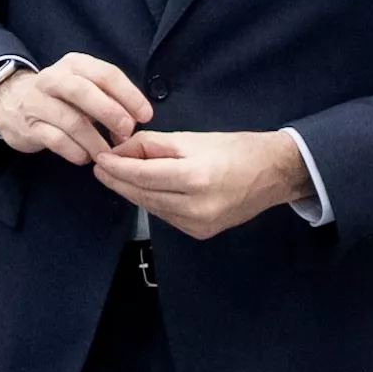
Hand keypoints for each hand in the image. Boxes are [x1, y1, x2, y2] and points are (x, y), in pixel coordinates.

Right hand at [0, 53, 150, 163]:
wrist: (9, 102)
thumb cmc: (60, 97)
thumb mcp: (83, 87)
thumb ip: (108, 100)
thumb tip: (132, 125)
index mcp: (75, 65)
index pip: (106, 74)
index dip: (129, 95)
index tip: (146, 115)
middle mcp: (55, 79)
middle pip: (85, 92)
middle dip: (111, 113)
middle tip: (127, 132)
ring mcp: (38, 103)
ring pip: (71, 121)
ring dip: (95, 140)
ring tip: (107, 154)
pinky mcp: (29, 127)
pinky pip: (56, 140)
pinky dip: (75, 151)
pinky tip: (85, 157)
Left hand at [90, 129, 310, 239]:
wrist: (273, 174)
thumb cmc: (235, 149)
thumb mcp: (193, 138)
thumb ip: (154, 145)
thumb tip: (121, 150)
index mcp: (196, 178)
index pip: (143, 176)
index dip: (117, 168)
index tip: (100, 158)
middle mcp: (196, 207)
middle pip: (144, 195)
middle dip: (118, 181)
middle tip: (99, 168)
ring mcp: (198, 224)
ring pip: (152, 207)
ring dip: (132, 192)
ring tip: (115, 176)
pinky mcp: (200, 233)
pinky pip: (166, 215)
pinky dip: (152, 201)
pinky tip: (143, 189)